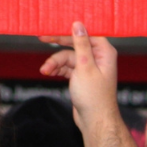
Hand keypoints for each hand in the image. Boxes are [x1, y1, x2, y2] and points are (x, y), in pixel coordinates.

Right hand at [39, 23, 140, 146]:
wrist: (94, 121)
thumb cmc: (94, 97)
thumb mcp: (84, 67)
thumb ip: (81, 44)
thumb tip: (78, 24)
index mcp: (104, 52)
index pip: (85, 33)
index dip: (69, 30)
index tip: (54, 27)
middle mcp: (97, 57)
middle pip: (74, 44)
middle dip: (57, 46)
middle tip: (41, 38)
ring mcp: (89, 66)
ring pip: (67, 57)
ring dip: (55, 63)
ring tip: (45, 71)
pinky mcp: (81, 75)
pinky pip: (66, 67)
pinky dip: (57, 69)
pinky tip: (48, 73)